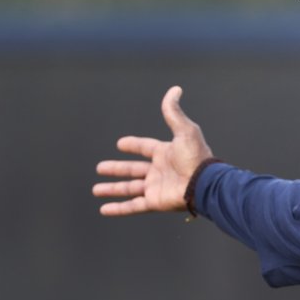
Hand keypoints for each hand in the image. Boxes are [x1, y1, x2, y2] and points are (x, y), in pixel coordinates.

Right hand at [92, 86, 212, 215]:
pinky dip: (118, 208)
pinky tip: (104, 209)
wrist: (204, 183)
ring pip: (129, 188)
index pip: (146, 147)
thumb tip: (175, 89)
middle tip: (100, 168)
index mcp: (165, 154)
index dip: (133, 145)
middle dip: (116, 169)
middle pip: (133, 170)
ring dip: (112, 189)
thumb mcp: (184, 130)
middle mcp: (159, 171)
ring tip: (96, 189)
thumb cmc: (196, 157)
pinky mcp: (155, 202)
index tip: (120, 143)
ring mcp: (156, 187)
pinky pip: (132, 206)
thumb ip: (174, 112)